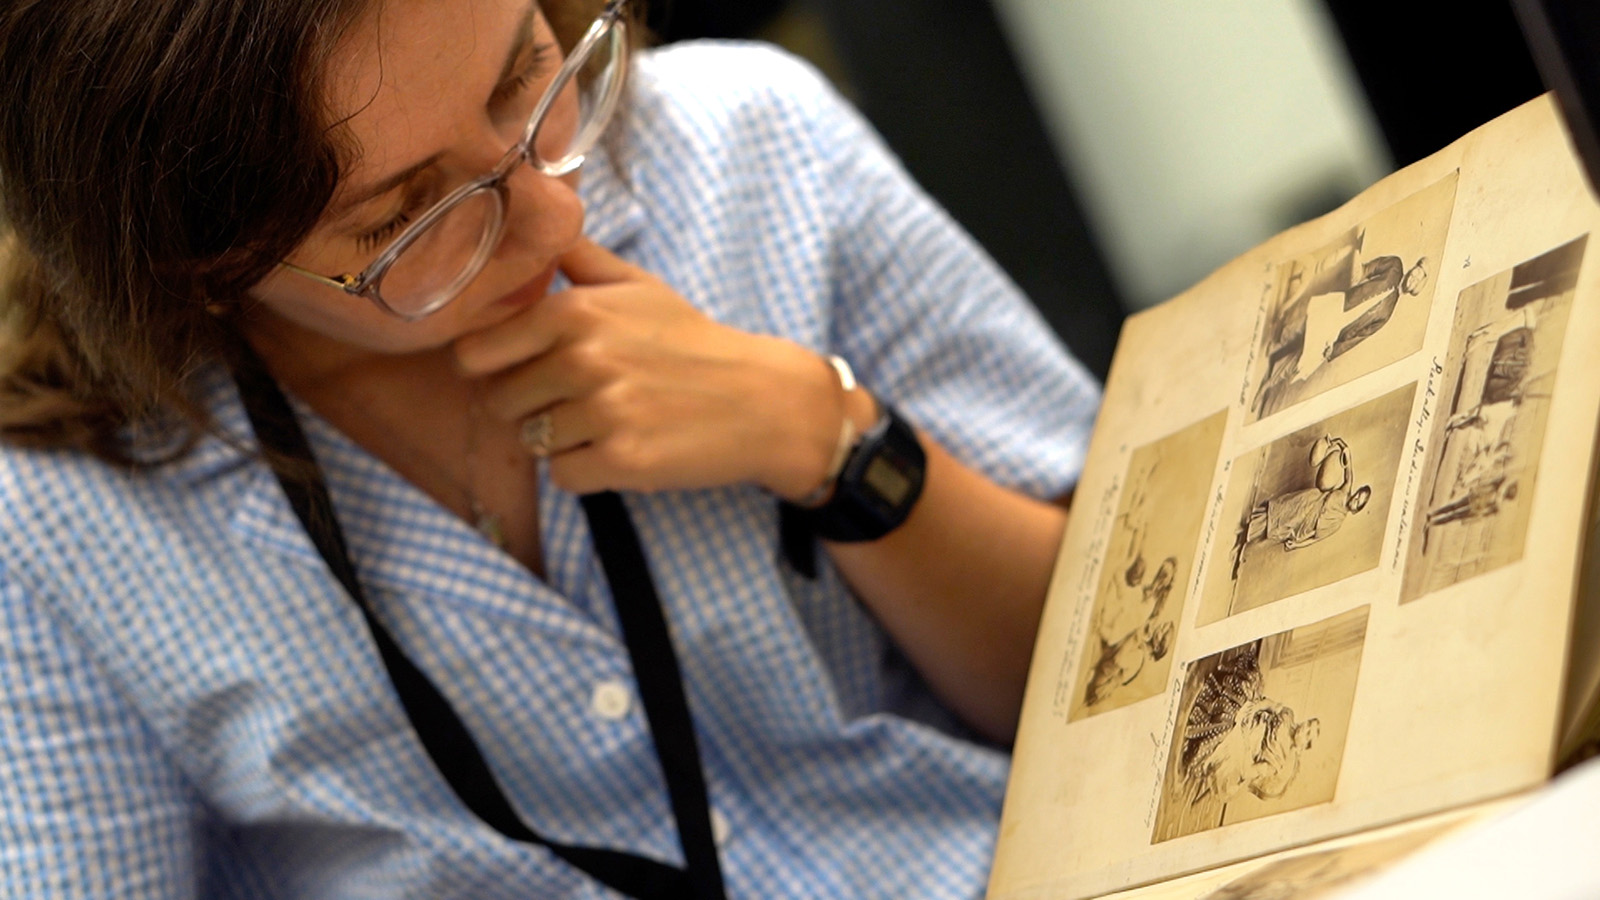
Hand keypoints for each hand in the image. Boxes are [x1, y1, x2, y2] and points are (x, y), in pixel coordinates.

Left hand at [454, 238, 843, 497]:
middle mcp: (582, 358)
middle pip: (500, 402)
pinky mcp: (621, 459)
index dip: (495, 365)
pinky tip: (622, 448)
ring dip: (561, 438)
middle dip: (530, 405)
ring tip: (609, 420)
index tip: (524, 368)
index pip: (474, 353)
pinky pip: (563, 476)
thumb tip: (532, 226)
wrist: (761, 399)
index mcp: (573, 311)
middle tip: (580, 398)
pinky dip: (587, 470)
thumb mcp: (638, 285)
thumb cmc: (693, 342)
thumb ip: (576, 259)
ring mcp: (601, 411)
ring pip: (531, 440)